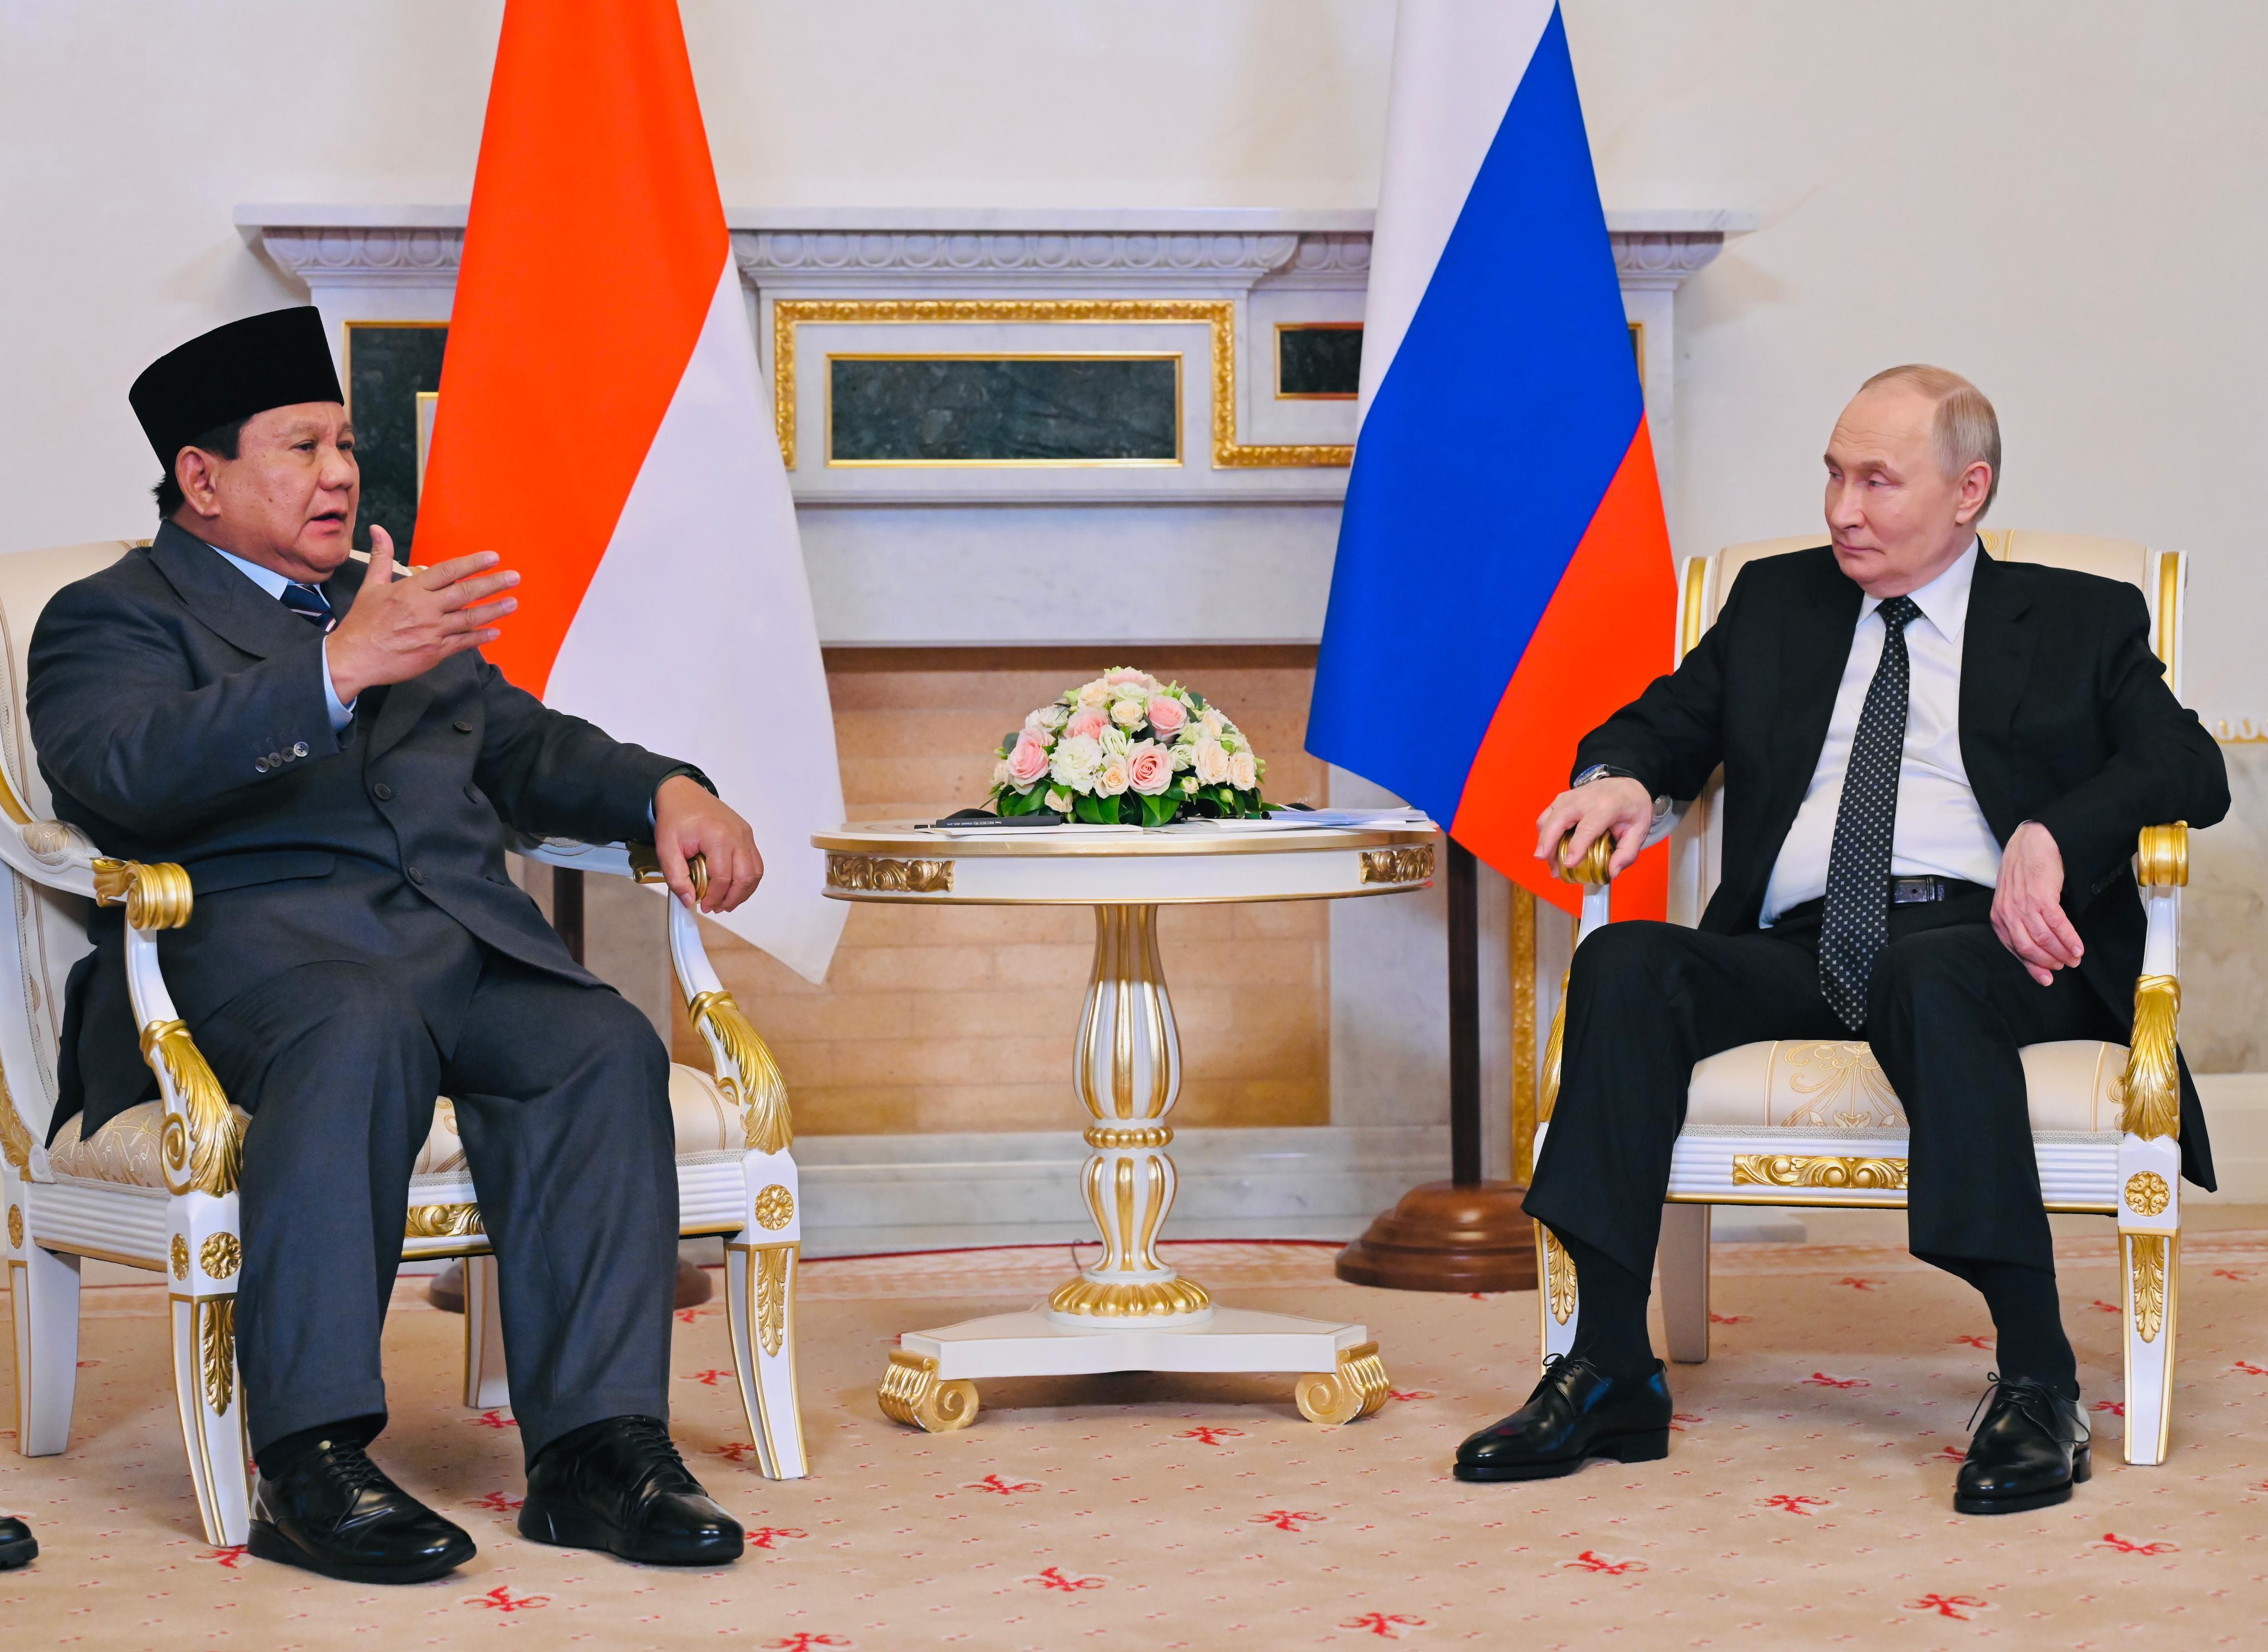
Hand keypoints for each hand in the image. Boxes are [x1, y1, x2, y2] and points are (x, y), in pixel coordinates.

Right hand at [324, 525, 519, 701]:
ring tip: (513, 602)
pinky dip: (481, 637)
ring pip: (469, 618)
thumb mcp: (371, 586)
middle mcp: (425, 609)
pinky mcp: (435, 652)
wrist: (354, 659)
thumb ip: (382, 557)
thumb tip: (378, 529)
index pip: (448, 572)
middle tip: (514, 577)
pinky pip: (463, 642)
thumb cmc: (363, 623)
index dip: (472, 564)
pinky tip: (496, 631)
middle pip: (465, 593)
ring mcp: (432, 631)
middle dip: (492, 584)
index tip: (493, 558)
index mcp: (411, 590)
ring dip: (494, 610)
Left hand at [654, 775, 762, 913]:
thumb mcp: (666, 849)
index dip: (714, 897)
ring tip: (727, 902)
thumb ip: (676, 877)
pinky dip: (748, 879)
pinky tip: (735, 887)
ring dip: (744, 891)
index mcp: (717, 837)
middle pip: (745, 877)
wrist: (682, 793)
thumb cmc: (675, 818)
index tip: (704, 906)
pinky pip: (755, 862)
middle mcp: (737, 836)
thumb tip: (689, 901)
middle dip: (732, 898)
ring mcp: (745, 834)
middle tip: (717, 908)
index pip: (723, 878)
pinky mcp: (747, 834)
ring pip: (755, 872)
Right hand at [1534, 775, 1653, 878]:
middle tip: (1542, 859)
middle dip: (1548, 840)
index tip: (1569, 863)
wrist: (1626, 785)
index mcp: (1607, 806)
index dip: (1577, 846)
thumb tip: (1612, 872)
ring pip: (1549, 817)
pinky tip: (1547, 848)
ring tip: (1545, 860)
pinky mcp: (1561, 799)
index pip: (1588, 827)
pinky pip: (1547, 816)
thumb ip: (1627, 853)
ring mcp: (1570, 797)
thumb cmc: (1632, 808)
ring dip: (1543, 840)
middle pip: (1560, 819)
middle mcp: (1585, 799)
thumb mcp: (1640, 830)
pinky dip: (1543, 832)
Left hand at [1992, 821, 2082, 985]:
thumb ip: (2020, 923)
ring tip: (2075, 959)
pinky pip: (2057, 925)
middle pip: (2028, 948)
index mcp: (1999, 917)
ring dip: (2062, 953)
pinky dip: (2069, 939)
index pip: (2015, 949)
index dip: (2033, 966)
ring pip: (2043, 939)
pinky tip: (2079, 948)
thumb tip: (2036, 950)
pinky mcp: (2040, 896)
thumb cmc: (2024, 872)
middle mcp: (2007, 913)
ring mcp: (2023, 905)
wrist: (2032, 842)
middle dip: (2048, 962)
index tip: (2047, 979)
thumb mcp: (2014, 900)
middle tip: (2065, 966)